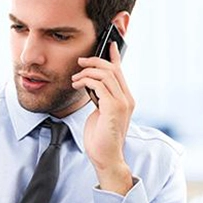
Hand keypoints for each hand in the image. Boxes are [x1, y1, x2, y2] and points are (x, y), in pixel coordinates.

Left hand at [72, 41, 133, 194]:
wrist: (106, 157)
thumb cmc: (101, 138)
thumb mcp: (100, 113)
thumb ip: (100, 99)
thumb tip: (92, 87)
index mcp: (125, 99)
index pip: (121, 72)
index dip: (115, 56)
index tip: (109, 44)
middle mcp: (127, 98)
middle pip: (113, 69)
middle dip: (95, 61)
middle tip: (80, 62)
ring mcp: (122, 103)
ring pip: (106, 74)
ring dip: (87, 73)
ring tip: (75, 79)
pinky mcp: (113, 108)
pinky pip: (100, 85)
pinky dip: (86, 81)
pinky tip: (77, 85)